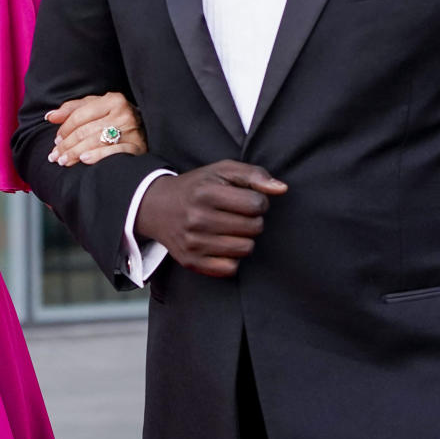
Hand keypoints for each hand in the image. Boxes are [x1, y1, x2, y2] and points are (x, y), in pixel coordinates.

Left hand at [45, 91, 146, 166]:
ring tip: (64, 161)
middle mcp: (124, 113)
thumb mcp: (96, 107)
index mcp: (113, 99)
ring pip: (95, 142)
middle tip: (55, 156)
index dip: (64, 129)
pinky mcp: (138, 147)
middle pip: (86, 131)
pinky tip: (84, 160)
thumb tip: (50, 116)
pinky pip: (113, 153)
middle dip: (67, 145)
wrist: (146, 129)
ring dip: (76, 153)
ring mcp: (132, 130)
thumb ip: (72, 109)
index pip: (80, 115)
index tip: (56, 141)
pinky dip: (97, 156)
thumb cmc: (115, 118)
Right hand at [134, 160, 286, 276]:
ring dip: (244, 238)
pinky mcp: (191, 262)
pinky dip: (232, 257)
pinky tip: (222, 243)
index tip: (247, 199)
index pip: (256, 204)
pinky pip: (231, 268)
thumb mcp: (222, 170)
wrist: (157, 207)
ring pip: (245, 248)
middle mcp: (197, 219)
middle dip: (253, 220)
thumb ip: (254, 175)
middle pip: (254, 228)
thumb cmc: (198, 186)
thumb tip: (282, 189)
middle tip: (238, 214)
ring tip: (231, 228)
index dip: (259, 201)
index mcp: (206, 193)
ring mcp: (193, 243)